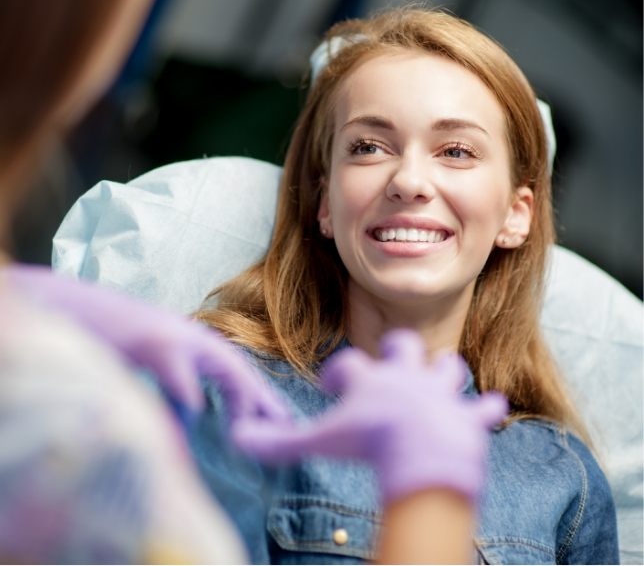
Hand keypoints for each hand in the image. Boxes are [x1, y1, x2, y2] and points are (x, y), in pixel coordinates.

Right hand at [5, 264, 289, 421]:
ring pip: (222, 364)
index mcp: (193, 344)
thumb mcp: (152, 367)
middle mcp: (190, 337)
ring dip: (239, 394)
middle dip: (261, 397)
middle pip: (238, 367)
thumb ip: (176, 389)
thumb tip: (193, 418)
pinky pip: (177, 369)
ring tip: (249, 427)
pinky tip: (196, 411)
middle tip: (283, 426)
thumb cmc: (113, 341)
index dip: (257, 394)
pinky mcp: (150, 339)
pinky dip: (188, 391)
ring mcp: (172, 336)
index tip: (278, 420)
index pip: (235, 370)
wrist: (75, 309)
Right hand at [234, 329, 506, 502]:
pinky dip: (486, 410)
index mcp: (371, 378)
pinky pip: (483, 409)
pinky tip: (491, 408)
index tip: (331, 387)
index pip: (348, 363)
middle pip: (404, 345)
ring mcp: (440, 393)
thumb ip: (279, 442)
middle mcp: (407, 375)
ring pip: (448, 367)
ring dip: (444, 373)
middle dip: (398, 350)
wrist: (420, 452)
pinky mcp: (467, 416)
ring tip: (438, 381)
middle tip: (391, 368)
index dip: (338, 374)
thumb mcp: (319, 440)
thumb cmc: (368, 442)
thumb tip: (238, 437)